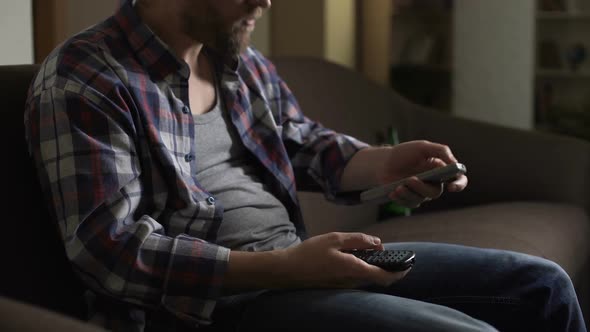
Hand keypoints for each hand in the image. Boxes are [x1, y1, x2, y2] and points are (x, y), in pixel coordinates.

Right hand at [282, 232, 409, 287]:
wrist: (288, 271)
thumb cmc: (309, 253)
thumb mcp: (334, 239)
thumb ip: (358, 240)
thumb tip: (377, 242)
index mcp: (354, 269)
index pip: (384, 276)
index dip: (399, 271)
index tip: (408, 264)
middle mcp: (352, 281)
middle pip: (378, 278)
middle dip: (388, 267)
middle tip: (388, 252)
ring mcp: (345, 285)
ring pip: (368, 278)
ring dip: (374, 267)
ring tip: (371, 251)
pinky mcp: (338, 285)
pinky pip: (357, 278)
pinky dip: (362, 268)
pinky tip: (354, 256)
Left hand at [378, 140, 467, 207]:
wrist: (383, 162)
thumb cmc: (404, 153)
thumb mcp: (422, 147)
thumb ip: (441, 151)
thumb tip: (454, 163)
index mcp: (441, 170)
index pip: (458, 179)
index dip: (459, 184)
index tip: (451, 187)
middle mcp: (433, 183)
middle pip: (435, 192)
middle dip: (422, 187)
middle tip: (409, 180)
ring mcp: (421, 192)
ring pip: (421, 199)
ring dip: (408, 193)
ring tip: (397, 187)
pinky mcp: (410, 199)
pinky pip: (409, 203)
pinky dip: (401, 198)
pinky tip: (392, 192)